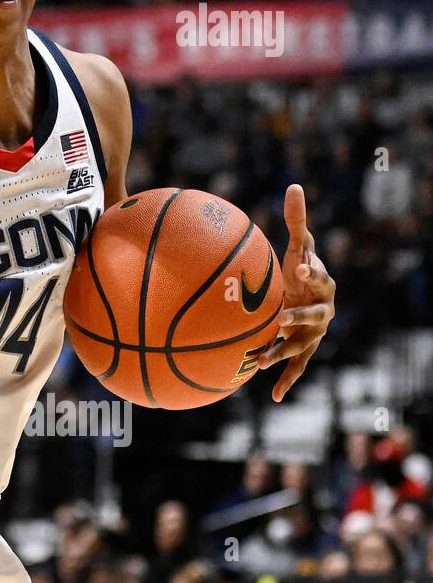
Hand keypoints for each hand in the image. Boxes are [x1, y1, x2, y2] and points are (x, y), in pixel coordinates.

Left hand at [257, 184, 335, 401]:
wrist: (311, 299)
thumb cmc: (302, 269)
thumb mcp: (299, 246)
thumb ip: (296, 220)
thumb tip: (294, 185)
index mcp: (322, 283)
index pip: (318, 274)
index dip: (311, 268)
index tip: (299, 265)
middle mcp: (324, 310)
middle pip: (314, 315)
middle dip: (298, 317)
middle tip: (279, 319)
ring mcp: (316, 333)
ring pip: (301, 345)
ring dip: (281, 353)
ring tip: (259, 361)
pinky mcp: (306, 350)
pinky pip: (297, 367)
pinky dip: (285, 381)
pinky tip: (272, 397)